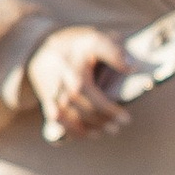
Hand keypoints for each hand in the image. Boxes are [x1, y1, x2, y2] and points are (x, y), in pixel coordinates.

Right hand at [28, 23, 132, 137]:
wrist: (42, 47)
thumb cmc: (75, 45)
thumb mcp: (94, 41)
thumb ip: (114, 52)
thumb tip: (132, 67)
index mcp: (74, 71)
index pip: (93, 98)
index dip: (110, 111)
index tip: (126, 119)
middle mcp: (61, 85)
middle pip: (84, 111)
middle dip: (102, 121)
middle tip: (117, 127)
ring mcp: (52, 95)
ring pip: (71, 120)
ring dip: (89, 129)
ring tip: (104, 131)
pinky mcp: (47, 102)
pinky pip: (58, 122)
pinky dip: (72, 131)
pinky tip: (86, 134)